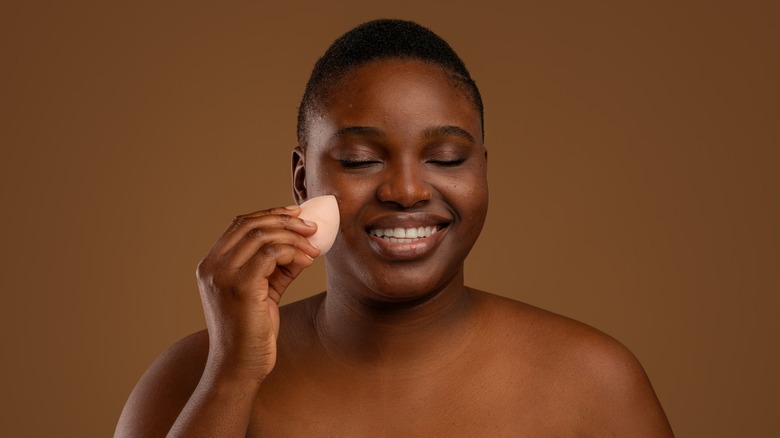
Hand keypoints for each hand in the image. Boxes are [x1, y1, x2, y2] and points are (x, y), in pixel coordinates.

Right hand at [195, 206, 319, 382]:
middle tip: (311, 226)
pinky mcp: (241, 286)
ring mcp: (223, 275)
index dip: (270, 215)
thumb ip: (277, 268)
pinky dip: (292, 251)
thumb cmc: (252, 333)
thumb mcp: (264, 293)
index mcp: (211, 265)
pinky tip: (307, 261)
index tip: (296, 215)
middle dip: (285, 220)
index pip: (239, 224)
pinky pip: (270, 254)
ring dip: (293, 236)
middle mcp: (212, 266)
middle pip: (250, 224)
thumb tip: (303, 246)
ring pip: (261, 236)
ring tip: (313, 246)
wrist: (239, 367)